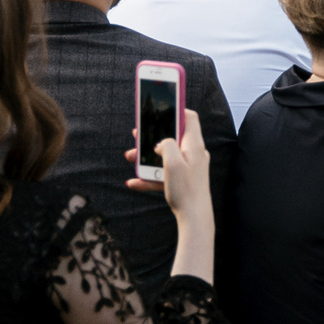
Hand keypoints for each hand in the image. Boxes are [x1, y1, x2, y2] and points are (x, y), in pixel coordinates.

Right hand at [127, 109, 212, 224]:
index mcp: (194, 145)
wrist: (194, 217)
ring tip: (129, 157)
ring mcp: (188, 167)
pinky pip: (163, 175)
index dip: (176, 110)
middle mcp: (193, 154)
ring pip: (165, 157)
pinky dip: (150, 177)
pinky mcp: (182, 181)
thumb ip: (167, 145)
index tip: (162, 106)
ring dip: (146, 157)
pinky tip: (134, 182)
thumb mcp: (173, 163)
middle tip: (137, 133)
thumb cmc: (185, 189)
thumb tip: (162, 142)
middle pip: (172, 137)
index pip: (189, 118)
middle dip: (153, 136)